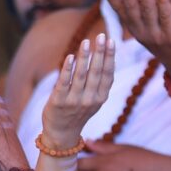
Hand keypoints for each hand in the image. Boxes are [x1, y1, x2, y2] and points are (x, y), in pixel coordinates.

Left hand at [40, 33, 114, 147]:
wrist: (61, 135)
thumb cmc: (78, 113)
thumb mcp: (94, 100)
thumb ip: (100, 83)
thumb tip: (108, 58)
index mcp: (100, 97)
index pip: (108, 74)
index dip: (110, 57)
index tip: (111, 41)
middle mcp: (90, 99)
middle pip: (96, 72)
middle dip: (99, 53)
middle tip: (101, 36)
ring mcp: (74, 101)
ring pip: (81, 75)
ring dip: (84, 57)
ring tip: (86, 42)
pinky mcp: (59, 102)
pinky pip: (64, 82)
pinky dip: (67, 69)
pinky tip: (70, 57)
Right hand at [96, 0, 170, 81]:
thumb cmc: (169, 42)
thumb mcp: (151, 25)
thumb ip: (143, 7)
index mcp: (134, 29)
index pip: (119, 8)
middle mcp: (141, 32)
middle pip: (131, 8)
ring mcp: (155, 35)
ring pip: (147, 9)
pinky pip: (166, 16)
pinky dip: (163, 1)